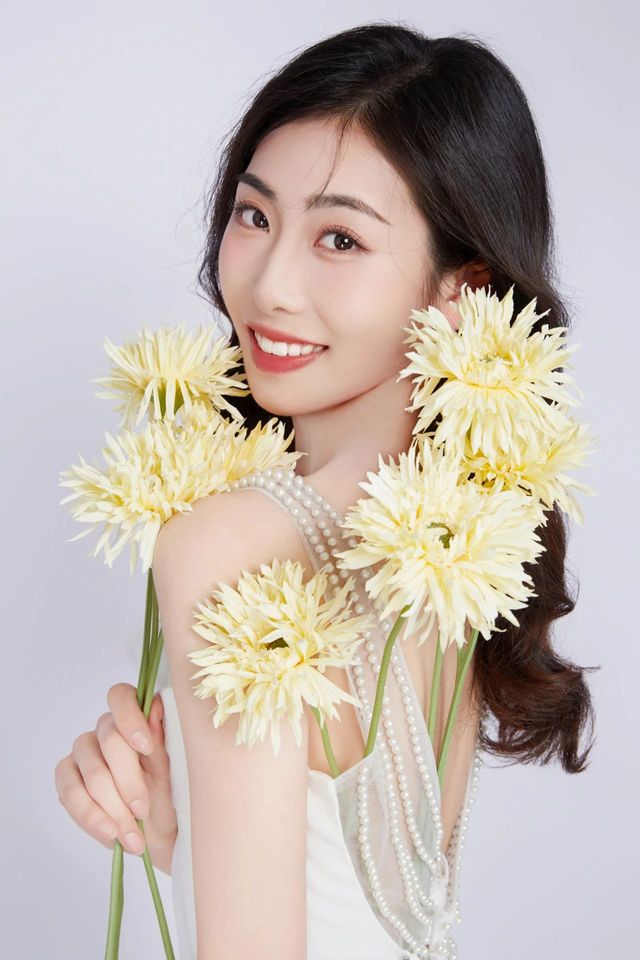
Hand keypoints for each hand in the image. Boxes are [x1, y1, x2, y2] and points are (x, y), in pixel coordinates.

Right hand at [54, 684, 177, 861]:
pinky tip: (109, 833)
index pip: (121, 696)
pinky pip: (69, 792)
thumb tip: (155, 707)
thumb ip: (162, 738)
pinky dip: (90, 816)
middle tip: (142, 810)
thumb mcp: (173, 769)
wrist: (158, 831)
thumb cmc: (169, 792)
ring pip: (90, 771)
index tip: (146, 748)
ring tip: (131, 835)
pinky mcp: (67, 778)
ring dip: (112, 807)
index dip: (130, 718)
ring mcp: (83, 752)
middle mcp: (106, 728)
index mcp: (135, 716)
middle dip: (128, 781)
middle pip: (109, 741)